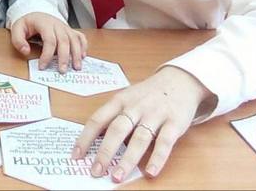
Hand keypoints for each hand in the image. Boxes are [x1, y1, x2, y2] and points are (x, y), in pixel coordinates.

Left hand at [10, 12, 87, 72]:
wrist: (36, 14)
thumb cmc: (27, 24)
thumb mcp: (17, 29)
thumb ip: (18, 40)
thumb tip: (26, 51)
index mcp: (44, 23)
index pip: (49, 40)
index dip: (47, 55)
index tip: (42, 67)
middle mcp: (57, 25)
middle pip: (64, 41)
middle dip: (64, 57)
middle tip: (62, 71)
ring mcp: (65, 27)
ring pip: (74, 40)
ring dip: (77, 54)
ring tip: (76, 67)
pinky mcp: (70, 31)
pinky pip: (80, 37)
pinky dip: (83, 46)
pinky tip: (83, 56)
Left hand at [73, 66, 212, 182]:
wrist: (180, 80)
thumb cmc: (148, 94)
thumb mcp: (127, 98)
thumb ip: (114, 116)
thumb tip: (95, 141)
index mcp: (120, 100)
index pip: (98, 119)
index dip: (85, 138)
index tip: (76, 156)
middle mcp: (135, 107)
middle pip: (117, 130)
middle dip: (105, 152)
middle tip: (96, 171)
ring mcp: (155, 114)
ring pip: (139, 139)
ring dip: (127, 160)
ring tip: (117, 177)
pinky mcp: (174, 122)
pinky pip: (165, 142)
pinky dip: (157, 158)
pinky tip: (150, 172)